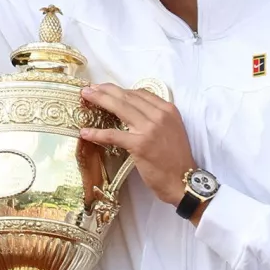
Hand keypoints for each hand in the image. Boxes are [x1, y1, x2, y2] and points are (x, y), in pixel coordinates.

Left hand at [79, 83, 195, 206]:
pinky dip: (97, 133)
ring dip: (100, 100)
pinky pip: (113, 135)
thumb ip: (156, 117)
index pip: (139, 93)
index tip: (105, 88)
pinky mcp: (139, 145)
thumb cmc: (176, 158)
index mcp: (168, 110)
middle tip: (89, 88)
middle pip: (127, 97)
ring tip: (86, 97)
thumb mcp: (172, 129)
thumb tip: (133, 110)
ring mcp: (149, 129)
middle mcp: (159, 115)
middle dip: (106, 90)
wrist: (184, 181)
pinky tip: (85, 132)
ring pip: (120, 108)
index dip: (120, 89)